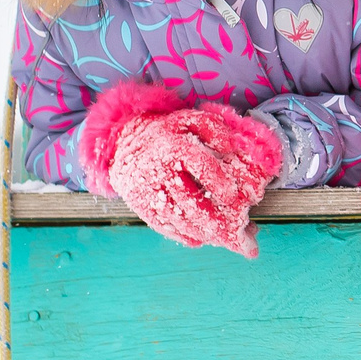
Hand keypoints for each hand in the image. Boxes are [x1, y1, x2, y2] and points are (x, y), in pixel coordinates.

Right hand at [78, 84, 281, 258]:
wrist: (124, 142)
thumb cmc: (167, 133)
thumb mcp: (189, 120)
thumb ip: (213, 129)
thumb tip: (230, 146)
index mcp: (176, 147)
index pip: (201, 166)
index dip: (218, 181)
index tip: (233, 195)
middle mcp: (161, 171)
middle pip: (190, 201)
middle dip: (215, 219)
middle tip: (236, 232)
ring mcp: (149, 192)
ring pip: (178, 218)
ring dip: (203, 232)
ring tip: (225, 239)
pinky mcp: (141, 206)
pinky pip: (163, 226)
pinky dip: (183, 236)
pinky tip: (201, 240)